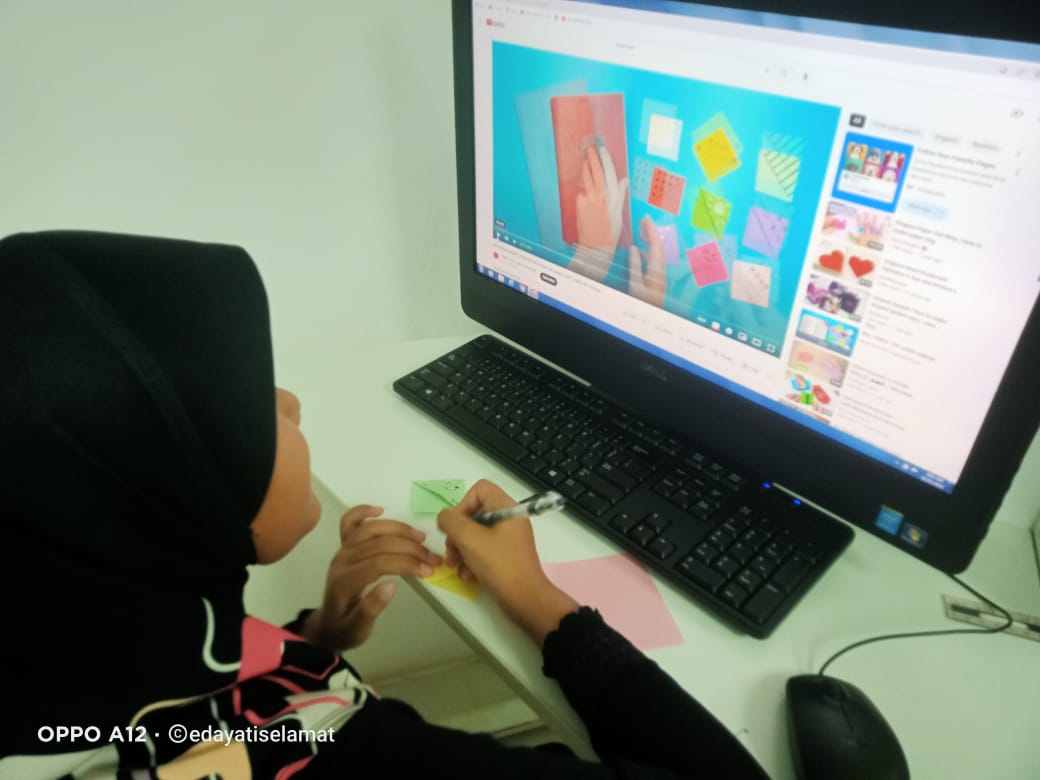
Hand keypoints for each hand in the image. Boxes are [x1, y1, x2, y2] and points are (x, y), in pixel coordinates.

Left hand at [301, 504, 442, 650]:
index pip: (378, 563)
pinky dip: (362, 511)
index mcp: (345, 581)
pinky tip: (380, 510)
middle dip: (410, 549)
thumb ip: (371, 609)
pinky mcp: (343, 546)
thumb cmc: (346, 629)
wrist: (327, 626)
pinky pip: (349, 522)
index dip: (405, 564)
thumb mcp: (358, 629)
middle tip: (433, 559)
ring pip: (370, 529)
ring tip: (420, 538)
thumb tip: (392, 586)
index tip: (428, 570)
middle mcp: (342, 560)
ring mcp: (342, 550)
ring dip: (397, 529)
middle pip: (378, 544)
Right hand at [437, 480, 577, 645]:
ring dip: (461, 551)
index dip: (463, 504)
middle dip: (457, 534)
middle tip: (451, 552)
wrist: (524, 599)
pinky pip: (483, 552)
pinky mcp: (506, 557)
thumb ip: (451, 521)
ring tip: (456, 567)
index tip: (455, 525)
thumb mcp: (469, 538)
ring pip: (475, 536)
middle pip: (474, 515)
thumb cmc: (499, 564)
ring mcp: (508, 540)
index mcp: (506, 508)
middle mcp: (509, 520)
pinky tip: (468, 577)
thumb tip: (445, 517)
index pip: (480, 489)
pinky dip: (472, 563)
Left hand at [571, 144, 628, 282]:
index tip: (602, 150)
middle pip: (595, 171)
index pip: (609, 172)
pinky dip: (582, 184)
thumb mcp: (619, 212)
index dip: (605, 160)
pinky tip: (582, 181)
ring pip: (586, 178)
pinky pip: (581, 190)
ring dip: (585, 167)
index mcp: (613, 196)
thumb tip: (624, 180)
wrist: (596, 246)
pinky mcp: (580, 204)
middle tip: (589, 149)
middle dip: (592, 158)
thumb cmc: (610, 232)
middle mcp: (601, 195)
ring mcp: (589, 198)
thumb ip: (620, 194)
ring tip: (584, 160)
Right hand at [627, 215, 665, 306]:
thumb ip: (634, 265)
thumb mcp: (635, 284)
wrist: (651, 320)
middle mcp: (660, 270)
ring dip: (650, 241)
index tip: (645, 218)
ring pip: (656, 253)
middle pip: (658, 247)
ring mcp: (660, 275)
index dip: (650, 230)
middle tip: (644, 220)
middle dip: (652, 232)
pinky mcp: (657, 279)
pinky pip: (654, 260)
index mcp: (655, 269)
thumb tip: (633, 248)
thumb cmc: (641, 303)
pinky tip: (640, 250)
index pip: (655, 245)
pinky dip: (647, 251)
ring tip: (641, 231)